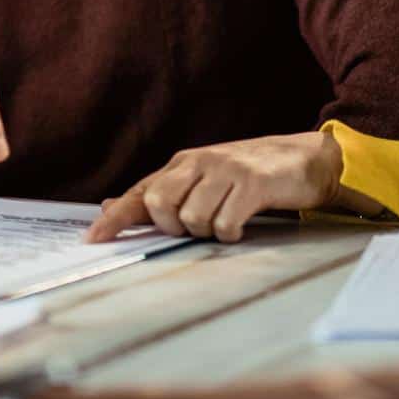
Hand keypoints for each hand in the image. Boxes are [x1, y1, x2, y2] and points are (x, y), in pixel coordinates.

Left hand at [85, 132, 342, 243]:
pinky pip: (225, 223)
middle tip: (192, 229)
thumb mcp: (203, 179)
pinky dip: (230, 233)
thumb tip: (114, 206)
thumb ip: (164, 192)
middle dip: (171, 226)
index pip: (141, 192)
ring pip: (192, 218)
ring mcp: (225, 170)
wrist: (305, 159)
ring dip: (207, 231)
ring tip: (225, 221)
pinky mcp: (251, 183)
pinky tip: (241, 224)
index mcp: (183, 163)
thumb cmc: (250, 176)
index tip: (94, 239)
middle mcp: (199, 162)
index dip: (116, 217)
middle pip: (159, 203)